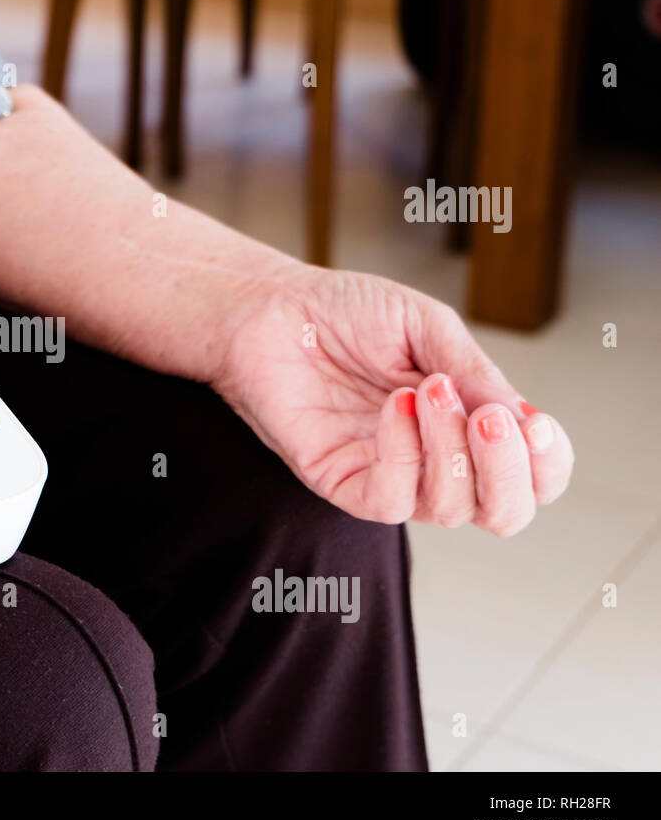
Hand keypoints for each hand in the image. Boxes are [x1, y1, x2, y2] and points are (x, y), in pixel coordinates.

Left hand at [212, 264, 573, 534]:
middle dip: (510, 472)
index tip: (536, 422)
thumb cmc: (346, 313)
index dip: (548, 463)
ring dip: (452, 449)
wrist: (271, 307)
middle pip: (503, 512)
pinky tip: (394, 407)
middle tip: (492, 418)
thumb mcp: (428, 328)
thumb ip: (476, 375)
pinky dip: (403, 455)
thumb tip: (526, 421)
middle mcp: (434, 460)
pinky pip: (388, 500)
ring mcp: (387, 474)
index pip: (533, 476)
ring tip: (427, 389)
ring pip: (450, 508)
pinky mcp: (340, 481)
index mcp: (467, 424)